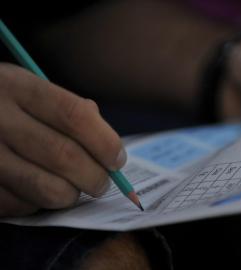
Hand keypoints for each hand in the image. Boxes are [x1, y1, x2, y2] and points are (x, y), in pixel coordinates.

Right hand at [0, 63, 125, 216]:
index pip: (75, 115)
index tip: (118, 160)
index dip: (105, 142)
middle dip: (95, 176)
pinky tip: (40, 190)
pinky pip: (21, 205)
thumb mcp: (32, 89)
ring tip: (75, 189)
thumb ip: (71, 110)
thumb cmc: (6, 103)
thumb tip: (110, 150)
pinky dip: (40, 204)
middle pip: (64, 156)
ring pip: (46, 188)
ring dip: (72, 195)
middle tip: (103, 183)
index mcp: (18, 87)